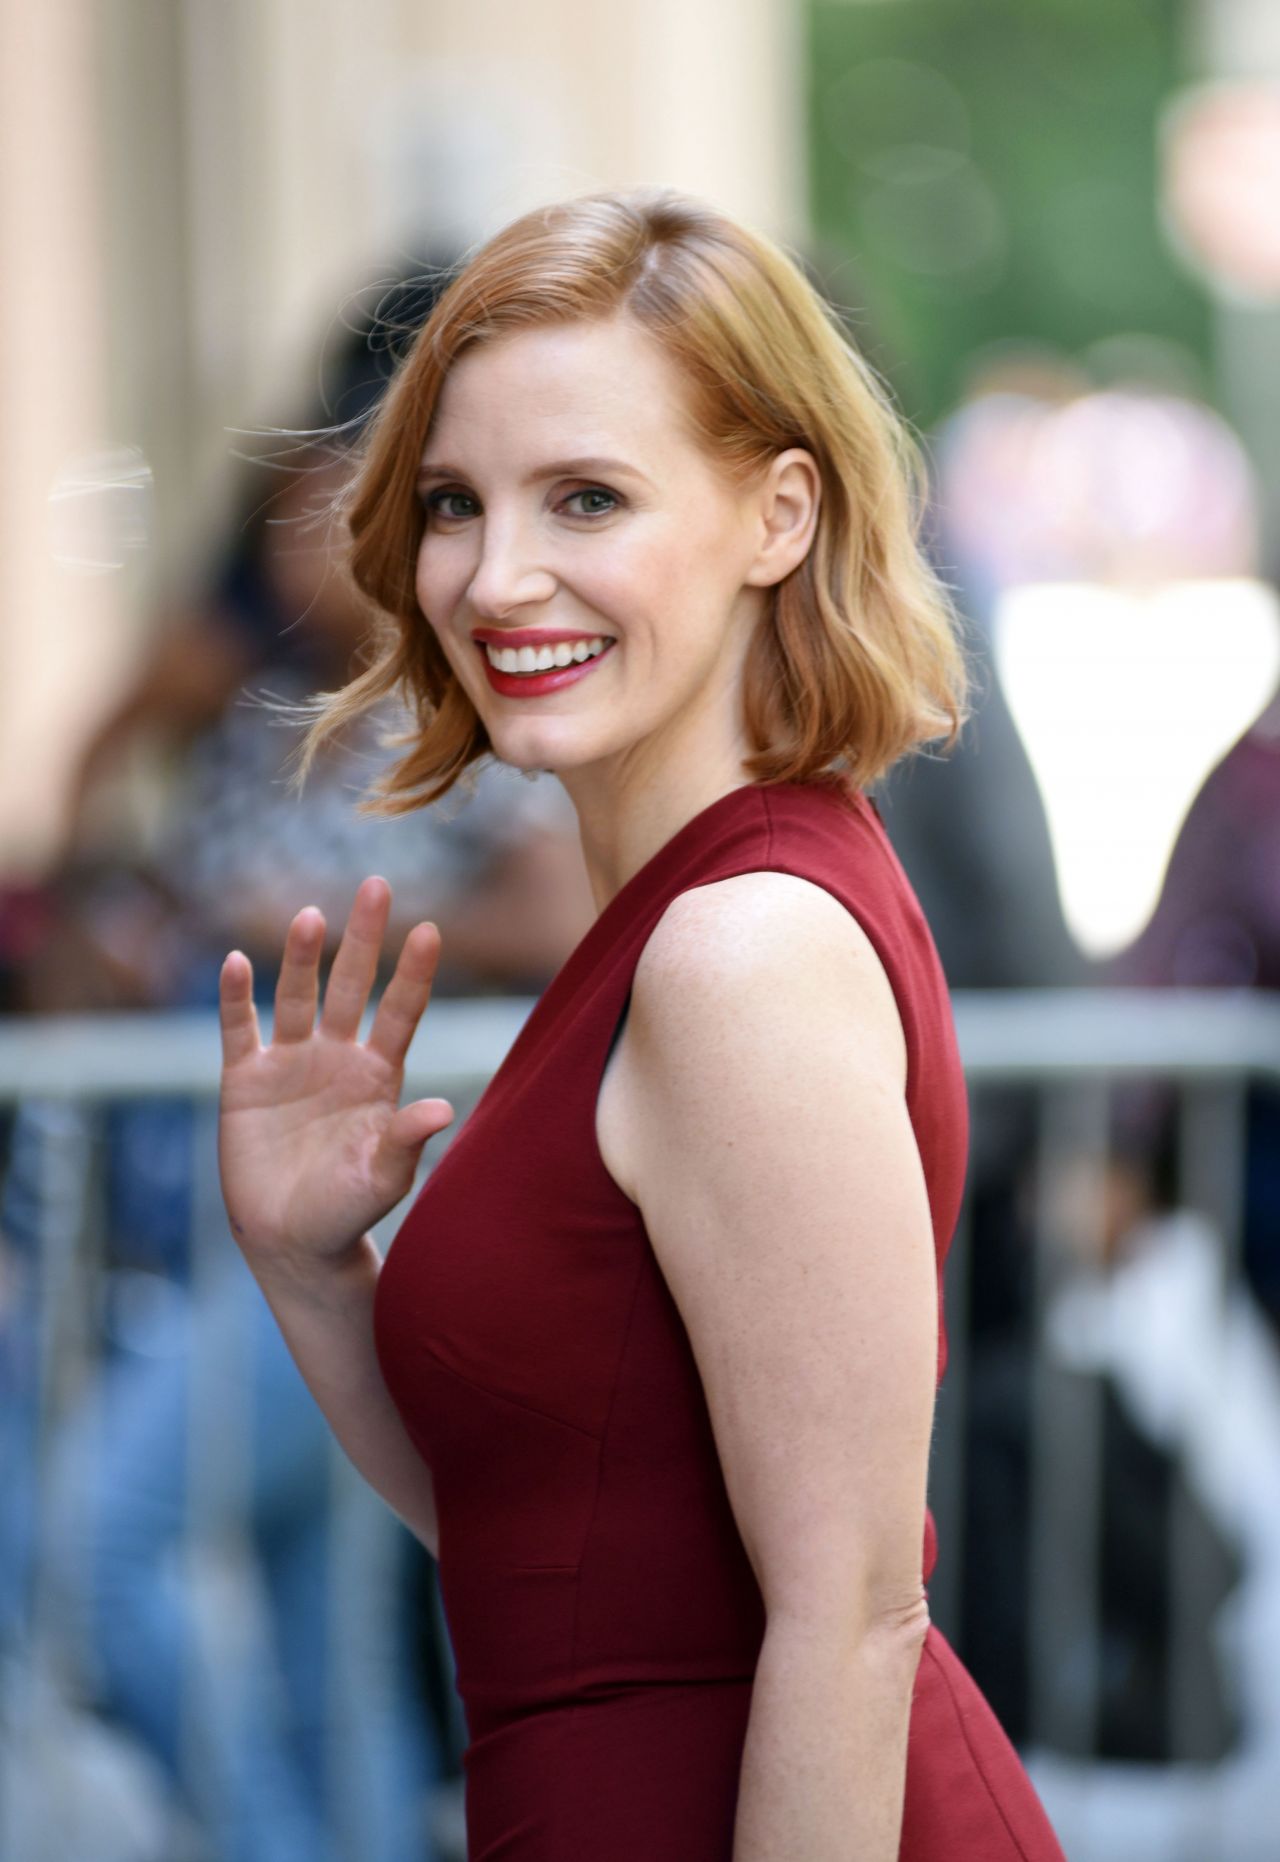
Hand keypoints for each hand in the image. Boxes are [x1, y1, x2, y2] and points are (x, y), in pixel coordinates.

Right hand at [217, 875, 454, 1282]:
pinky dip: (237, 998)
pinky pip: (240, 1030)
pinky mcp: (245, 1080)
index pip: (401, 1012)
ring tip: (310, 917)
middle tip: (376, 886)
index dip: (414, 973)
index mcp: (380, 1075)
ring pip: (297, 998)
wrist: (293, 1241)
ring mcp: (291, 1063)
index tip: (430, 930)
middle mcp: (338, 1057)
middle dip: (364, 939)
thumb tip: (443, 1108)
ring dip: (302, 958)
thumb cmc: (348, 1210)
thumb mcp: (383, 1178)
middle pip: (353, 987)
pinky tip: (237, 963)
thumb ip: (406, 1140)